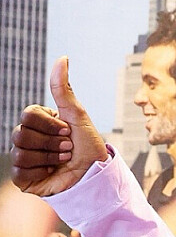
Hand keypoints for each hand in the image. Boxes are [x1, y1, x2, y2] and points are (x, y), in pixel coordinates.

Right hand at [11, 57, 107, 196]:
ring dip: (49, 157)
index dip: (50, 124)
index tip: (67, 130)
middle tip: (68, 147)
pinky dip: (42, 171)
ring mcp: (24, 158)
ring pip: (20, 152)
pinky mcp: (23, 178)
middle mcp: (29, 138)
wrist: (95, 175)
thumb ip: (63, 89)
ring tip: (64, 159)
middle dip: (51, 141)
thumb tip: (62, 58)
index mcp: (40, 122)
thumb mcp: (77, 115)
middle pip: (21, 133)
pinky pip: (20, 170)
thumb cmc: (89, 146)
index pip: (28, 114)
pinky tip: (52, 172)